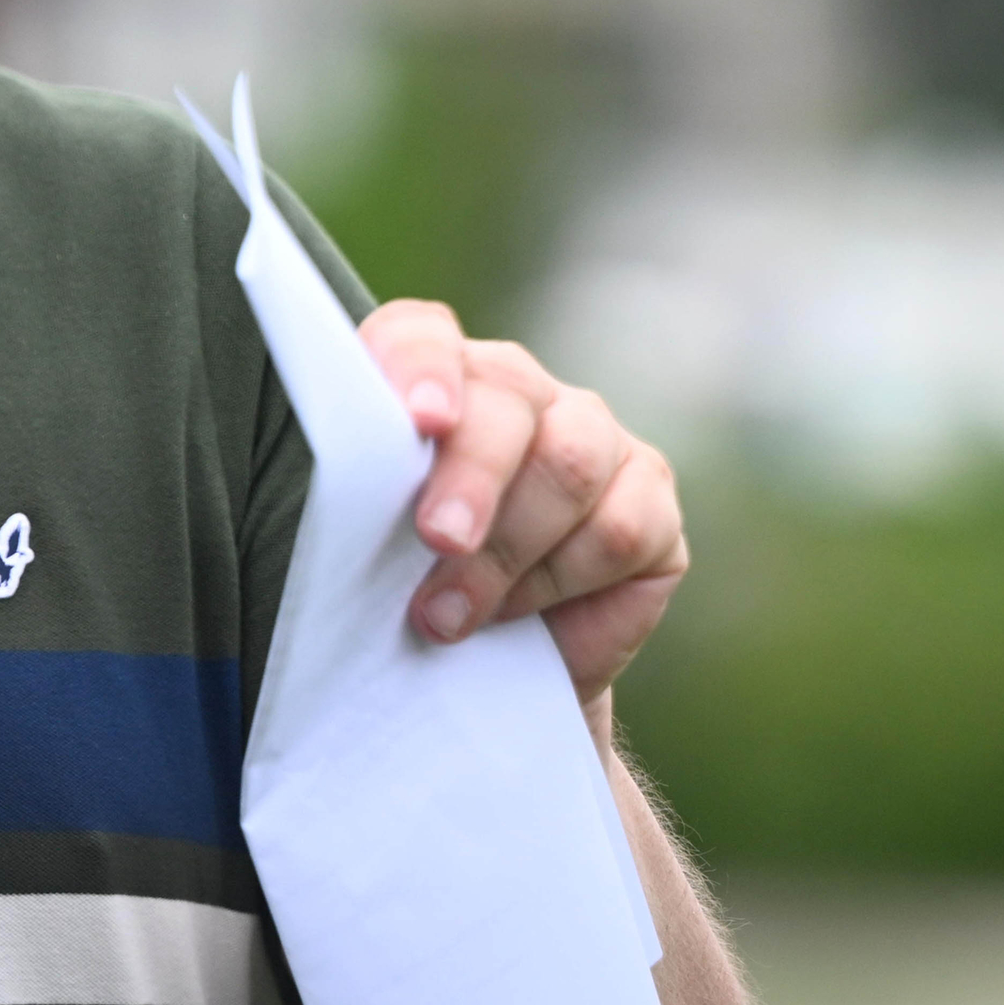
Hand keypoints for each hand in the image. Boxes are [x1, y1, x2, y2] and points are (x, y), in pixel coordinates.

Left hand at [360, 299, 685, 703]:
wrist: (484, 667)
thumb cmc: (406, 589)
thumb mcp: (366, 546)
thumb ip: (362, 507)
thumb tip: (354, 513)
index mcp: (430, 380)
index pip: (422, 337)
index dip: (423, 368)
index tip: (422, 419)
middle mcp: (517, 391)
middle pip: (508, 399)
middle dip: (472, 476)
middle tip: (438, 540)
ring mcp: (593, 436)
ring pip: (570, 463)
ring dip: (508, 551)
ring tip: (450, 617)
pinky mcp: (649, 499)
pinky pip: (622, 528)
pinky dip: (564, 580)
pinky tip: (523, 616)